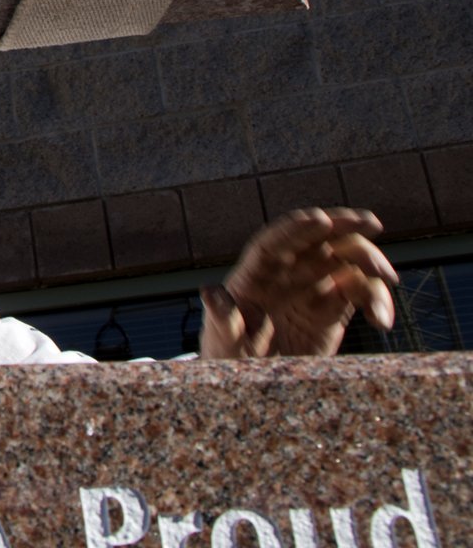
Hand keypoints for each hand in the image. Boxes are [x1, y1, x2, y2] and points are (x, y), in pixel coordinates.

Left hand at [200, 207, 397, 357]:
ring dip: (369, 263)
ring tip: (388, 279)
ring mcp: (311, 289)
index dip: (296, 228)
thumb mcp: (222, 341)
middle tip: (370, 222)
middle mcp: (285, 275)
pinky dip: (376, 300)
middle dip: (342, 226)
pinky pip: (359, 294)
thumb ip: (222, 319)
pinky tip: (382, 320)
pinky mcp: (333, 309)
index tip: (320, 218)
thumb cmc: (228, 355)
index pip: (274, 243)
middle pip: (315, 240)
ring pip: (344, 261)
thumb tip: (210, 293)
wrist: (250, 380)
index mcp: (253, 276)